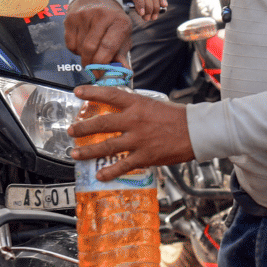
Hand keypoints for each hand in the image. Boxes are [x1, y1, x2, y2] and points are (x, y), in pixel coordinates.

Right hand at [65, 0, 131, 66]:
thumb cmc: (112, 21)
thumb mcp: (123, 35)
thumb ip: (121, 54)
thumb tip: (124, 71)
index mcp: (119, 22)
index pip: (108, 47)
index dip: (102, 64)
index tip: (99, 74)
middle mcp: (102, 16)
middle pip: (90, 48)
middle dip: (90, 63)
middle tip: (92, 69)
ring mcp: (84, 15)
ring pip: (79, 48)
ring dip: (83, 56)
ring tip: (90, 50)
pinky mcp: (71, 18)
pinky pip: (70, 44)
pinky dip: (75, 50)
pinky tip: (82, 42)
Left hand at [67, 85, 194, 180]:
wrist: (196, 131)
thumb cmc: (177, 116)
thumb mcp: (153, 104)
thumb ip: (134, 107)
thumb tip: (118, 108)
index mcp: (137, 103)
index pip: (110, 94)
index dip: (92, 92)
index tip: (77, 92)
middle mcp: (134, 120)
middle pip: (102, 123)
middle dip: (83, 128)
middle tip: (71, 130)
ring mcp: (138, 139)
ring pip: (107, 146)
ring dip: (88, 151)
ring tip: (75, 153)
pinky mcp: (145, 156)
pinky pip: (123, 165)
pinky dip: (110, 171)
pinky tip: (99, 175)